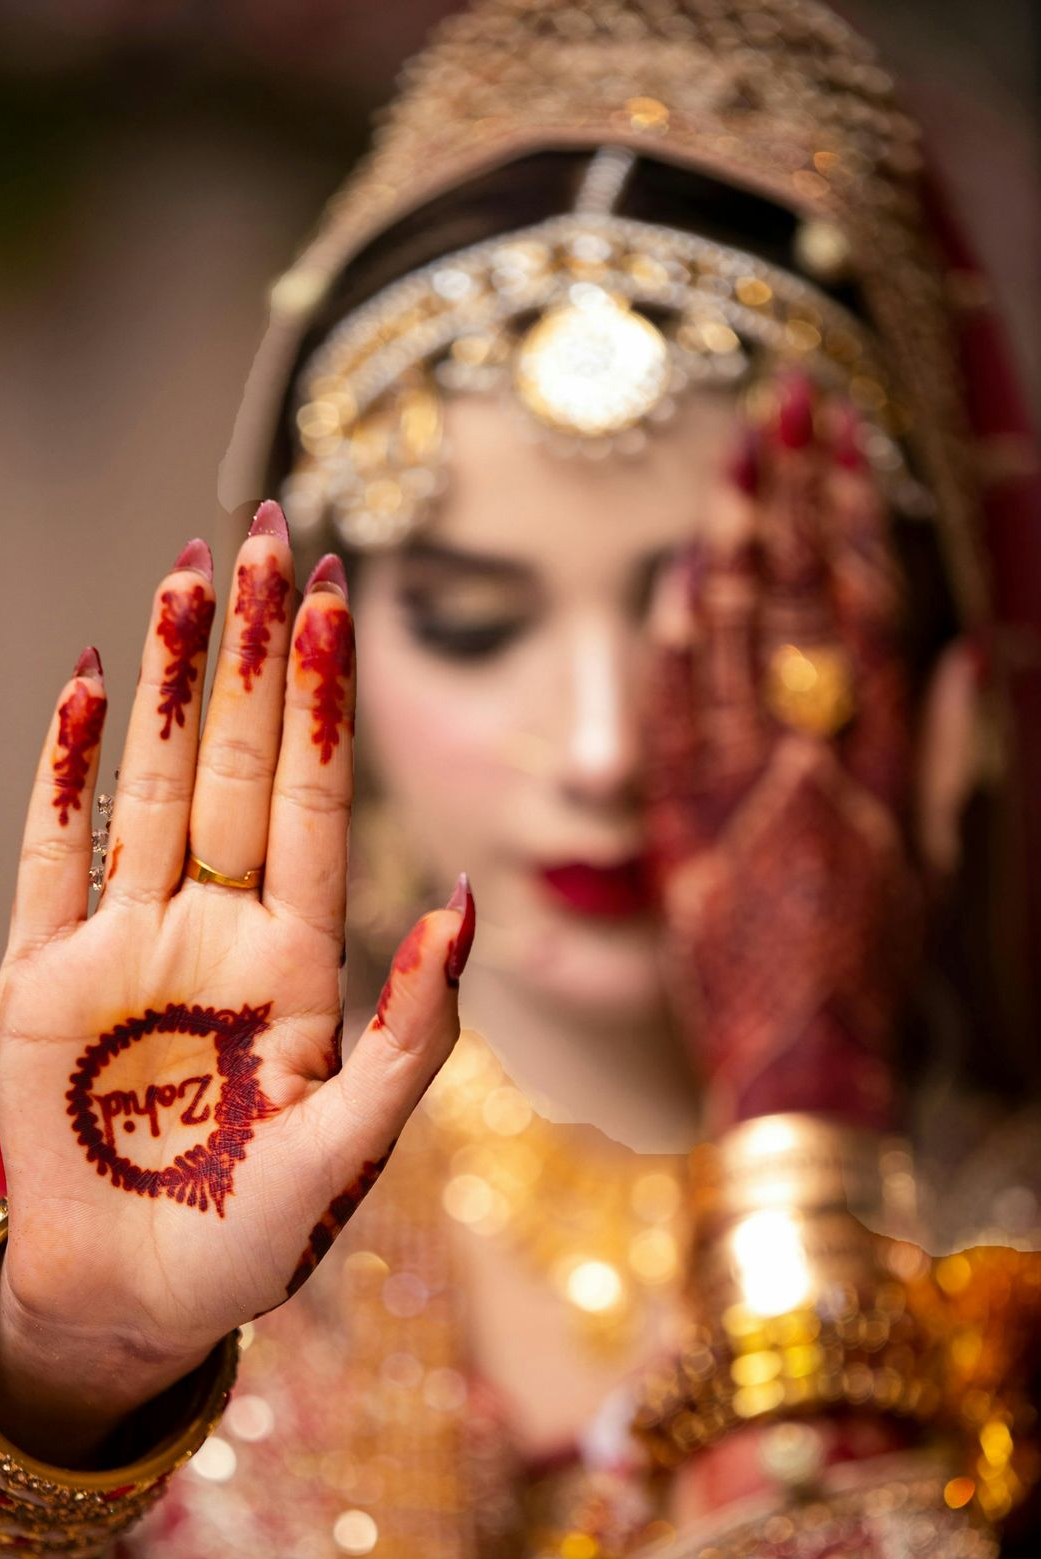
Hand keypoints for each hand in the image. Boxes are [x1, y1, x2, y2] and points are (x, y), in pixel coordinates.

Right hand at [0, 513, 472, 1456]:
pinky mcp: (40, 978)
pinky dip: (62, 774)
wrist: (138, 1301)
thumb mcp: (354, 1144)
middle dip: (250, 653)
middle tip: (266, 535)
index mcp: (293, 958)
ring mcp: (124, 943)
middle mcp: (212, 928)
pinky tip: (82, 690)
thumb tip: (464, 902)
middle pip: (232, 762)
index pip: (310, 798)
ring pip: (146, 783)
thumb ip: (412, 1032)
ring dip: (161, 683)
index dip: (321, 699)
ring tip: (180, 578)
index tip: (338, 596)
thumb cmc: (257, 1237)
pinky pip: (49, 855)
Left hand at [645, 372, 920, 1131]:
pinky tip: (673, 576)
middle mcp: (812, 772)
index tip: (844, 445)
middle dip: (791, 499)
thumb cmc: (876, 976)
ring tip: (730, 458)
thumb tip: (971, 652)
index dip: (851, 524)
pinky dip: (673, 649)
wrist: (801, 1069)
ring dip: (728, 545)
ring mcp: (737, 801)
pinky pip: (672, 726)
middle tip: (783, 404)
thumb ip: (951, 756)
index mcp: (882, 773)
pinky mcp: (678, 837)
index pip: (865, 618)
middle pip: (798, 609)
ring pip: (732, 650)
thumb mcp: (936, 867)